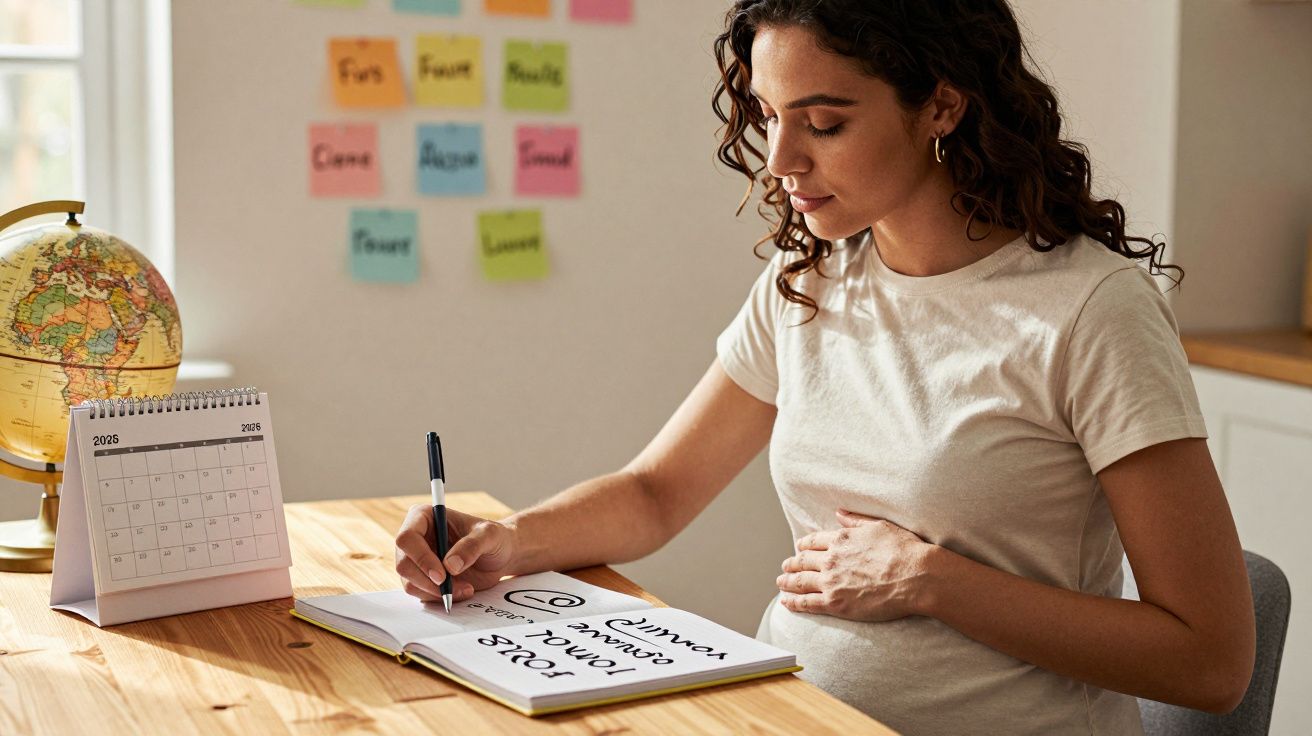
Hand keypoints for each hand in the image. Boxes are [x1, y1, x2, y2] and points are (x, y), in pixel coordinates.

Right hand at [394, 504, 517, 601]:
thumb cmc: (494, 537)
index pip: (407, 538)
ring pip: (410, 583)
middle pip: (404, 564)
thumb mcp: (489, 535)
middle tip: (451, 588)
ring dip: (436, 592)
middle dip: (428, 581)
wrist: (500, 556)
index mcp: (424, 517)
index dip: (420, 558)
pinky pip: (421, 594)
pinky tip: (461, 591)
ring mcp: (416, 560)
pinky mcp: (423, 578)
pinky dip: (439, 598)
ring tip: (465, 588)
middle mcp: (416, 538)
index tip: (442, 575)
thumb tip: (450, 565)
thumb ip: (471, 546)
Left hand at [776, 509, 937, 621]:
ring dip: (787, 581)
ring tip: (781, 582)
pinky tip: (786, 601)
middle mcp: (831, 559)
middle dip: (791, 563)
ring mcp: (831, 582)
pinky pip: (807, 603)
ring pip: (800, 581)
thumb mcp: (879, 526)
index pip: (813, 542)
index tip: (799, 548)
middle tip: (785, 566)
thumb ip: (855, 521)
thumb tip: (839, 513)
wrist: (916, 576)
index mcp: (841, 539)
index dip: (803, 546)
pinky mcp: (835, 603)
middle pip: (802, 561)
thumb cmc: (904, 550)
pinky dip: (793, 602)